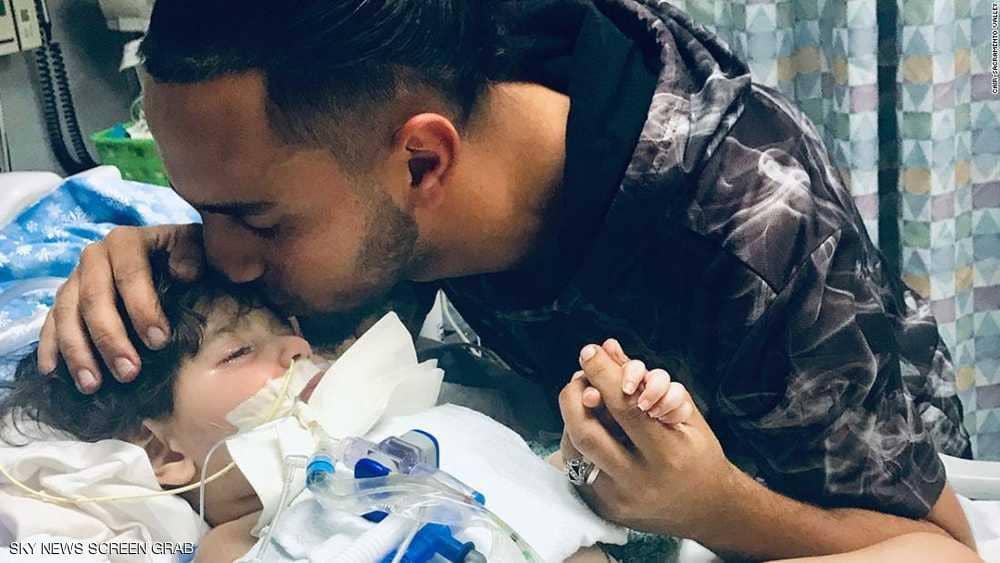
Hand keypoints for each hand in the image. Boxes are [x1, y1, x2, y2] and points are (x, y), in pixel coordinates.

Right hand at [37, 224, 204, 392]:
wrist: (167, 257)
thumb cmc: (184, 257)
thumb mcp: (196, 246)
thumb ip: (192, 254)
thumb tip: (183, 273)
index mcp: (125, 242)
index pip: (129, 273)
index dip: (142, 307)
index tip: (159, 341)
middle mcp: (94, 257)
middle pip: (93, 299)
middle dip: (109, 338)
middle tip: (128, 373)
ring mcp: (74, 279)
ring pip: (66, 314)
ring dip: (77, 351)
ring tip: (92, 385)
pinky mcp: (64, 301)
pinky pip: (49, 323)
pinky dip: (50, 348)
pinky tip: (53, 374)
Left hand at [559, 343, 738, 539]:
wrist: (709, 509)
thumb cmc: (699, 454)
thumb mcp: (686, 412)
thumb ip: (647, 379)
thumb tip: (609, 349)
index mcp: (669, 455)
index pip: (624, 407)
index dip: (602, 375)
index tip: (590, 352)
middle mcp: (640, 481)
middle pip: (587, 432)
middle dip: (574, 396)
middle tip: (579, 376)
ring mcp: (619, 498)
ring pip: (575, 451)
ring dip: (572, 416)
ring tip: (581, 398)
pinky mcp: (605, 508)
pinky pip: (576, 468)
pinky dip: (576, 440)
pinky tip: (587, 425)